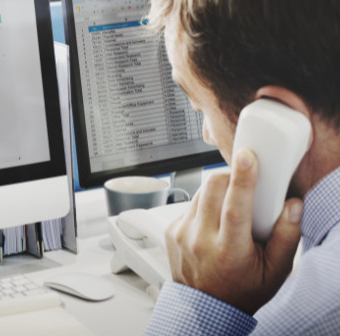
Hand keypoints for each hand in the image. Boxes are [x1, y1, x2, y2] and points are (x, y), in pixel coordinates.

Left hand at [165, 148, 303, 314]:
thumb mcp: (274, 272)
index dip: (242, 178)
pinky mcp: (172, 230)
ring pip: (200, 192)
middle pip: (212, 187)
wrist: (205, 307)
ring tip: (229, 210)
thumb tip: (292, 206)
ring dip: (217, 192)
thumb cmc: (240, 290)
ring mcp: (182, 234)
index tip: (247, 157)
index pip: (234, 206)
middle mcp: (201, 240)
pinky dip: (204, 205)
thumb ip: (286, 238)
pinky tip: (213, 222)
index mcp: (229, 250)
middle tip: (242, 184)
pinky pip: (190, 204)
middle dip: (230, 176)